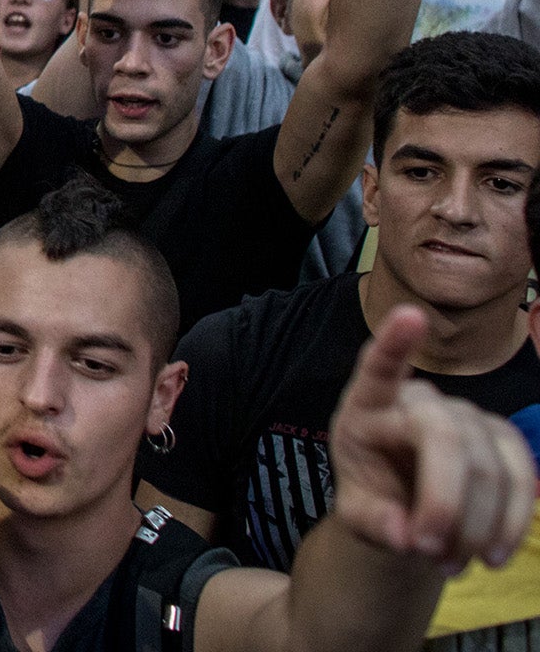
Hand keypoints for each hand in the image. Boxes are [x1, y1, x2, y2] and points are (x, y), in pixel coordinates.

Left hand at [328, 305, 534, 570]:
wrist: (406, 511)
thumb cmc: (374, 500)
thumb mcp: (358, 515)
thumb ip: (372, 523)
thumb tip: (404, 536)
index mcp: (366, 408)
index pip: (378, 368)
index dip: (395, 343)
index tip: (409, 315)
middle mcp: (418, 402)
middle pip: (445, 436)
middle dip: (444, 502)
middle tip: (427, 551)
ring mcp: (465, 416)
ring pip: (487, 465)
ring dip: (476, 527)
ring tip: (449, 564)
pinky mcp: (502, 439)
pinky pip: (522, 476)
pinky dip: (511, 522)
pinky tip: (493, 555)